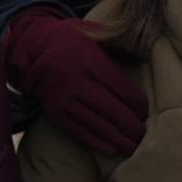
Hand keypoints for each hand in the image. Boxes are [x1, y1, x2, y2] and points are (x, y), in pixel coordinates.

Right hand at [5, 6, 147, 154]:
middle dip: (129, 124)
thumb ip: (118, 42)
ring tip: (132, 147)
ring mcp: (64, 99)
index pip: (120, 87)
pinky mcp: (55, 112)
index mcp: (90, 62)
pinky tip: (111, 149)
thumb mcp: (94, 32)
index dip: (136, 102)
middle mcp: (76, 82)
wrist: (34, 50)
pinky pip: (78, 130)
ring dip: (116, 137)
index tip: (146, 112)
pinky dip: (95, 142)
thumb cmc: (73, 40)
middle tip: (143, 135)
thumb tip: (148, 49)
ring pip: (95, 123)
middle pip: (109, 108)